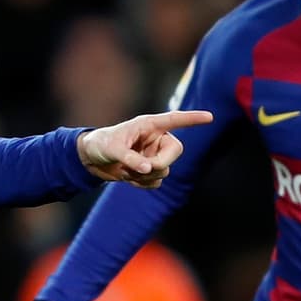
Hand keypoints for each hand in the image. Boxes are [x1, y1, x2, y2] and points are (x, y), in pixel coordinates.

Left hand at [77, 109, 212, 184]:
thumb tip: (149, 169)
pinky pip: (156, 182)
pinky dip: (141, 183)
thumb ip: (131, 158)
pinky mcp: (149, 170)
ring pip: (164, 171)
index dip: (192, 118)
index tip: (210, 116)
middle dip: (159, 163)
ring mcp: (154, 155)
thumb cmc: (101, 144)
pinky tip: (127, 177)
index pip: (175, 120)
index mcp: (149, 126)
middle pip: (175, 152)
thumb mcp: (113, 149)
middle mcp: (155, 140)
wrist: (90, 160)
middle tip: (141, 168)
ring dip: (144, 175)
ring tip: (125, 170)